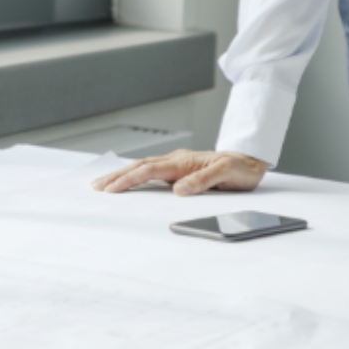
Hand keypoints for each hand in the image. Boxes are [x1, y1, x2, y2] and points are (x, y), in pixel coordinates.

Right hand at [89, 149, 268, 195]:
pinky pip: (152, 170)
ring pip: (143, 167)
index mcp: (183, 162)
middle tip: (97, 186)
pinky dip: (135, 174)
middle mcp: (177, 160)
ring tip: (105, 182)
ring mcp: (177, 163)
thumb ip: (203, 180)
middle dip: (117, 176)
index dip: (128, 180)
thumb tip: (179, 189)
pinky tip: (129, 178)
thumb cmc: (241, 168)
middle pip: (139, 166)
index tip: (112, 188)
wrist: (251, 159)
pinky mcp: (180, 168)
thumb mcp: (226, 174)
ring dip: (123, 175)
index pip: (149, 171)